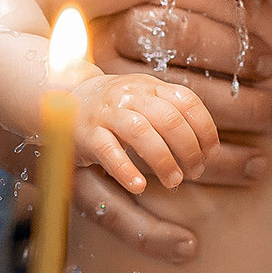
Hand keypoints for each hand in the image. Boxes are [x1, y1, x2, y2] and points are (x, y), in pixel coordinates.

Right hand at [73, 72, 218, 193]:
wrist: (61, 99)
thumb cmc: (114, 108)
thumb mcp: (143, 99)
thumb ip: (170, 113)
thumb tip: (206, 146)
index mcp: (149, 86)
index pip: (187, 102)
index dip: (205, 129)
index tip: (210, 153)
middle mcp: (130, 95)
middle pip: (169, 119)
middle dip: (189, 149)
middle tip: (195, 172)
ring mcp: (107, 113)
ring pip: (142, 133)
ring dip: (164, 160)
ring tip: (174, 181)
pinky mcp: (86, 133)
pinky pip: (109, 151)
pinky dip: (126, 170)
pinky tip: (139, 186)